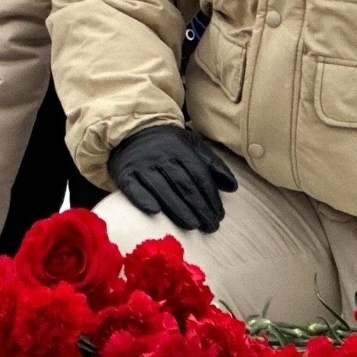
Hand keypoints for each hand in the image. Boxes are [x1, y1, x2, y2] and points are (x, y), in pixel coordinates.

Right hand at [108, 125, 237, 232]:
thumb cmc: (167, 143)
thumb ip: (212, 165)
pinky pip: (132, 187)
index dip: (210, 197)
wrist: (131, 129)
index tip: (219, 215)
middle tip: (210, 227)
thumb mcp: (192, 145)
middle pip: (183, 185)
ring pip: (162, 188)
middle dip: (199, 207)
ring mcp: (141, 164)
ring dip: (178, 209)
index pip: (199, 175)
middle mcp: (161, 155)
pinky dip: (142, 199)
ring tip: (192, 225)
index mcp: (180, 148)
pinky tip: (154, 212)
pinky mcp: (124, 172)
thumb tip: (232, 187)